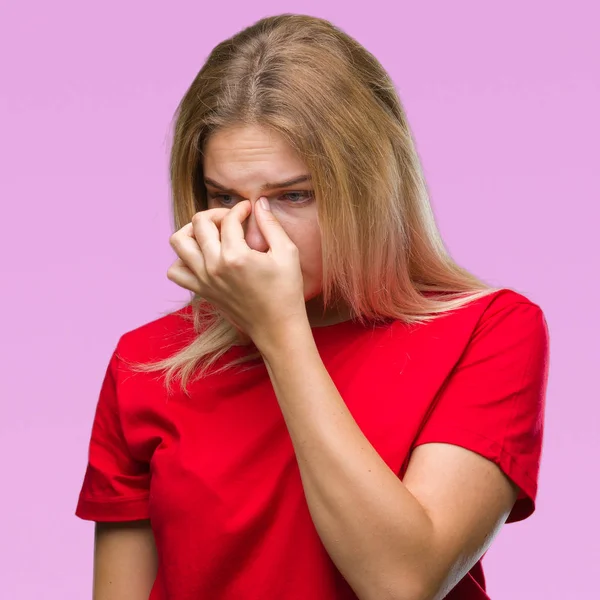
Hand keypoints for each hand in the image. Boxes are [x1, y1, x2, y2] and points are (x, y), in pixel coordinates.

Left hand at [167, 198, 308, 347]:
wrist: (277, 327)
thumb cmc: (286, 291)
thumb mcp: (287, 253)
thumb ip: (271, 224)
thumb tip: (259, 202)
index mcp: (236, 256)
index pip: (229, 219)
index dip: (241, 209)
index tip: (250, 210)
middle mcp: (214, 266)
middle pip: (199, 223)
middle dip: (216, 213)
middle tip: (231, 219)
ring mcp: (204, 280)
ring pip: (179, 242)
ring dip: (192, 231)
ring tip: (210, 234)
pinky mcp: (202, 291)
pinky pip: (176, 271)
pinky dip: (183, 260)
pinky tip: (202, 257)